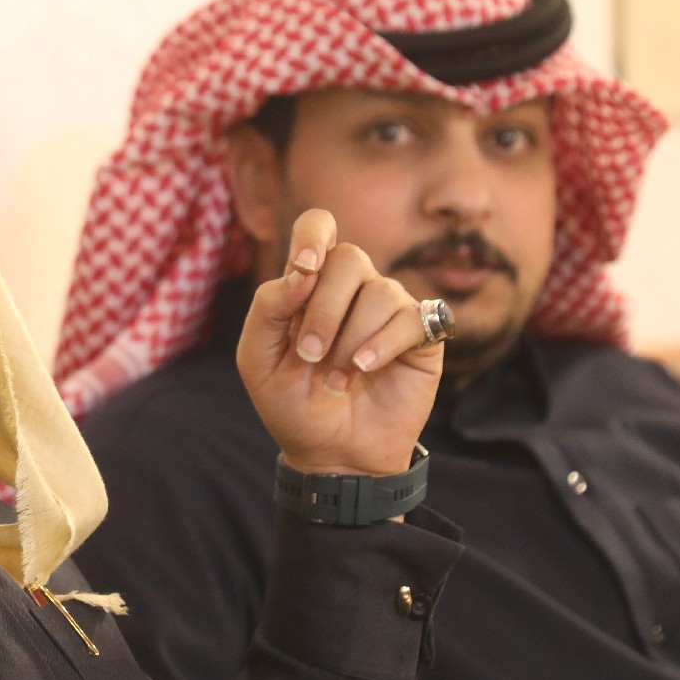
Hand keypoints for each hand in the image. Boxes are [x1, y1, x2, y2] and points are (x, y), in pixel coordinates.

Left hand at [238, 210, 443, 477]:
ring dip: (350, 339)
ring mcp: (389, 309)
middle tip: (309, 355)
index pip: (318, 225)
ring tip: (337, 378)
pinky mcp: (421, 335)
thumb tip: (300, 272)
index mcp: (311, 284)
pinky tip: (364, 370)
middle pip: (349, 258)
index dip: (313, 235)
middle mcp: (353, 288)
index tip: (304, 269)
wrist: (332, 453)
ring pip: (379, 291)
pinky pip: (410, 318)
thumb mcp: (258, 360)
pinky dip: (382, 345)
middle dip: (324, 309)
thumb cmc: (293, 404)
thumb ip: (268, 309)